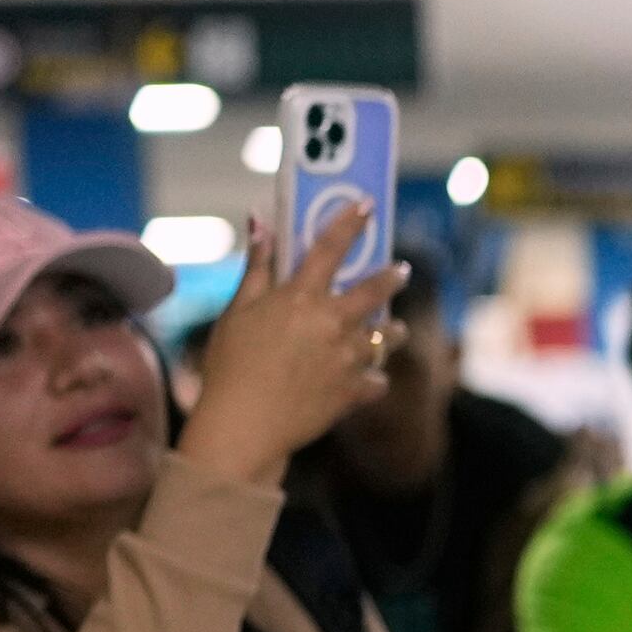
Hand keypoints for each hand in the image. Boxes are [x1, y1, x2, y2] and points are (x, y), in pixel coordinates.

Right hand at [176, 188, 405, 478]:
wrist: (244, 426)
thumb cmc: (230, 365)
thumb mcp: (237, 312)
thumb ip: (256, 268)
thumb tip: (260, 221)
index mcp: (301, 298)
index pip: (330, 248)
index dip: (349, 222)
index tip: (368, 205)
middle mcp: (332, 323)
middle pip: (374, 291)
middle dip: (391, 278)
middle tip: (400, 271)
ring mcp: (347, 359)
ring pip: (385, 337)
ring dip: (390, 331)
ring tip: (393, 328)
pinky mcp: (353, 392)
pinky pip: (376, 381)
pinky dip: (373, 379)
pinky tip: (370, 380)